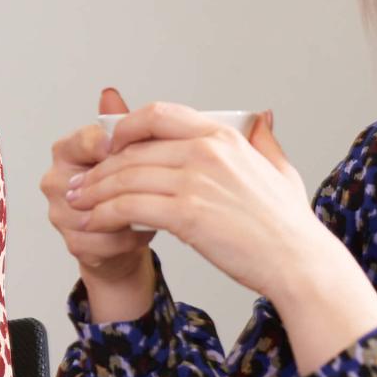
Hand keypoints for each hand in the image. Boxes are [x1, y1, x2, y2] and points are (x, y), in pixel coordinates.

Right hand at [42, 89, 155, 284]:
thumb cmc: (126, 186)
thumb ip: (120, 123)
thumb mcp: (129, 150)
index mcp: (66, 150)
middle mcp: (57, 179)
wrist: (125, 232)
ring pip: (98, 212)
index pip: (86, 140)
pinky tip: (142, 230)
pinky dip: (129, 237)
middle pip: (90, 179)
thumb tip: (109, 95)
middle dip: (126, 185)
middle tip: (154, 185)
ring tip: (151, 209)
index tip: (139, 153)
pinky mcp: (72, 243)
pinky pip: (105, 240)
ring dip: (131, 213)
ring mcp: (60, 213)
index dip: (117, 147)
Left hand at [66, 102, 319, 299]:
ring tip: (78, 202)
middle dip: (99, 166)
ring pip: (125, 177)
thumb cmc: (288, 223)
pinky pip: (130, 207)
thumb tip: (261, 117)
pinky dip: (105, 214)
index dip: (125, 126)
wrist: (297, 261)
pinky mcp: (187, 214)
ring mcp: (196, 181)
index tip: (109, 144)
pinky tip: (94, 222)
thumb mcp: (280, 168)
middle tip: (81, 181)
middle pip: (133, 149)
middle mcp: (206, 151)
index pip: (159, 114)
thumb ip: (264, 139)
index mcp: (223, 136)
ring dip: (94, 191)